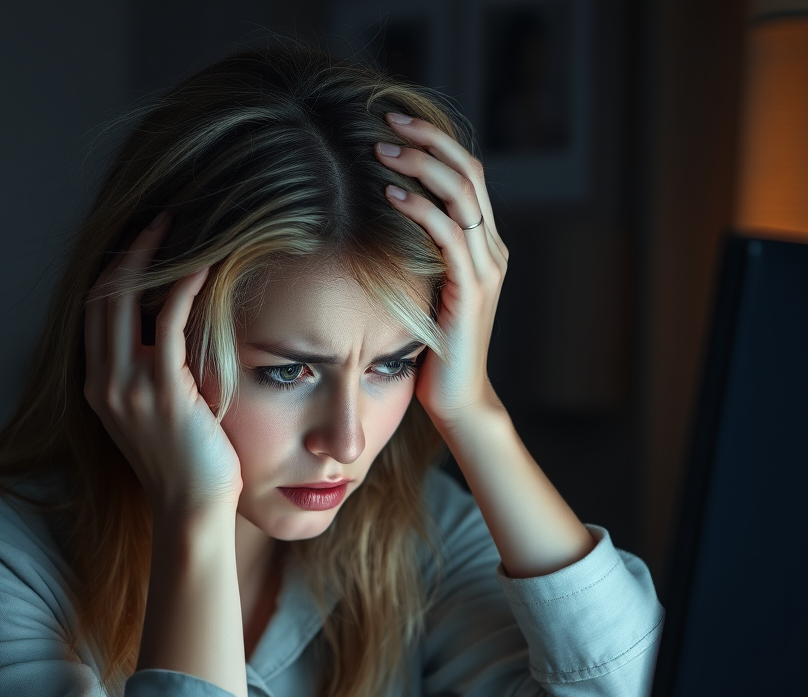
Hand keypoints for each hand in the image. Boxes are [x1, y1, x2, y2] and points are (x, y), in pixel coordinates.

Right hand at [84, 213, 242, 519]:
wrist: (191, 510)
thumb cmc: (186, 467)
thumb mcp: (155, 418)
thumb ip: (151, 379)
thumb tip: (169, 341)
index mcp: (98, 388)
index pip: (95, 314)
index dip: (113, 273)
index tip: (139, 244)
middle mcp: (104, 383)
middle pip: (101, 297)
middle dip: (126, 253)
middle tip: (157, 221)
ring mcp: (128, 388)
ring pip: (125, 300)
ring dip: (150, 257)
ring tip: (176, 228)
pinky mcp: (162, 391)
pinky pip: (167, 322)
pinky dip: (183, 286)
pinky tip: (204, 265)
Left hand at [374, 112, 509, 432]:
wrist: (458, 398)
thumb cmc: (433, 351)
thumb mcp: (425, 293)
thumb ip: (419, 260)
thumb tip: (380, 230)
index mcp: (483, 246)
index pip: (468, 175)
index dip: (436, 142)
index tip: (394, 126)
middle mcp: (491, 250)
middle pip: (469, 171)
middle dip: (427, 139)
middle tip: (385, 122)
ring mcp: (485, 268)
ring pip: (461, 194)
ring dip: (419, 165)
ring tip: (380, 151)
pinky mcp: (471, 289)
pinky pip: (448, 234)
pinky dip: (420, 208)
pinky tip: (391, 195)